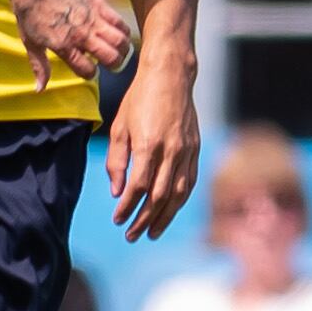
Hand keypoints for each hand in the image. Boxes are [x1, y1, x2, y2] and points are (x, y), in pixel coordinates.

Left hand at [3, 0, 130, 89]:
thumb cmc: (29, 11)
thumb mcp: (30, 42)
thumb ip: (40, 66)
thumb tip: (39, 89)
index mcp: (63, 46)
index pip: (87, 71)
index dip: (90, 74)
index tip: (88, 69)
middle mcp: (80, 34)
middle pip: (110, 57)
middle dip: (113, 65)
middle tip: (111, 63)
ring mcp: (92, 18)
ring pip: (120, 41)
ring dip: (122, 50)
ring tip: (119, 50)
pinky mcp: (98, 3)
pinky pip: (120, 22)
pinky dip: (124, 32)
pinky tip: (119, 34)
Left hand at [105, 50, 200, 239]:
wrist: (170, 75)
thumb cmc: (139, 98)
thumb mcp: (119, 127)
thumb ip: (116, 161)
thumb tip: (117, 192)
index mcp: (148, 144)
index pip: (138, 187)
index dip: (127, 208)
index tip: (118, 219)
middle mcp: (171, 150)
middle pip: (159, 196)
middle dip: (145, 220)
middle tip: (132, 235)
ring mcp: (187, 150)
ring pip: (178, 193)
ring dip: (165, 217)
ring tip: (152, 232)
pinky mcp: (195, 148)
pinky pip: (189, 181)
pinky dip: (180, 200)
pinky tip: (170, 210)